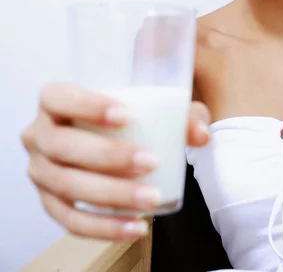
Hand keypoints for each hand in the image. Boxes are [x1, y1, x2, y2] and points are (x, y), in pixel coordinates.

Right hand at [21, 83, 209, 240]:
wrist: (105, 142)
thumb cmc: (125, 118)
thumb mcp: (153, 108)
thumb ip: (180, 114)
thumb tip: (200, 134)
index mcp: (54, 101)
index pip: (59, 98)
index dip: (87, 106)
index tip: (126, 115)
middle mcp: (39, 134)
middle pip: (63, 146)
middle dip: (108, 156)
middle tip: (150, 161)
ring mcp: (40, 171)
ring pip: (67, 186)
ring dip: (111, 195)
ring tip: (150, 198)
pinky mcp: (49, 202)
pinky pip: (70, 221)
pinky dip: (104, 227)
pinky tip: (135, 226)